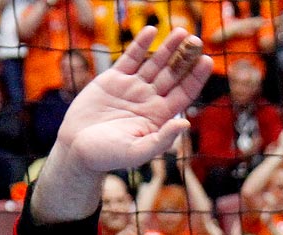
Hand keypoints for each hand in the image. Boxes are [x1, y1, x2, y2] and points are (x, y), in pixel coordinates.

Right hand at [54, 27, 212, 174]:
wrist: (76, 149)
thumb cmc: (107, 156)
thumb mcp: (137, 153)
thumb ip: (161, 139)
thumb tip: (185, 123)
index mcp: (159, 117)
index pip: (183, 94)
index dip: (195, 77)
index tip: (206, 61)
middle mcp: (149, 100)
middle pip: (173, 74)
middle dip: (185, 58)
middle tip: (196, 41)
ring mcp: (132, 87)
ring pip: (155, 63)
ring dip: (168, 47)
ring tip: (181, 32)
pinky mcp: (113, 79)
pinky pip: (131, 57)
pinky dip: (140, 44)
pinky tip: (152, 30)